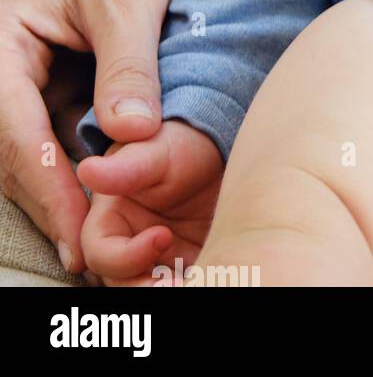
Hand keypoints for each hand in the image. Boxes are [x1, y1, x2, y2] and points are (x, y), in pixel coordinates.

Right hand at [0, 0, 184, 276]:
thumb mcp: (131, 1)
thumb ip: (128, 72)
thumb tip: (129, 144)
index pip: (14, 129)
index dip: (47, 186)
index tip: (80, 231)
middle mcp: (1, 53)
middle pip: (15, 144)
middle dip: (51, 195)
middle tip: (89, 251)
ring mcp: (28, 61)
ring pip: (38, 138)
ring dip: (66, 180)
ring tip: (101, 233)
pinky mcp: (59, 64)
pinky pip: (62, 118)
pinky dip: (83, 152)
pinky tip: (113, 183)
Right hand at [78, 121, 222, 285]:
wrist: (219, 154)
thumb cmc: (180, 146)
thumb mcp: (157, 153)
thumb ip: (126, 166)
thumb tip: (88, 171)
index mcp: (108, 220)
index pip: (100, 252)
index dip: (125, 256)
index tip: (163, 236)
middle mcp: (124, 245)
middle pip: (121, 282)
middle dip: (147, 287)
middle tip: (178, 283)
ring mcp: (152, 261)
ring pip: (148, 288)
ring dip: (167, 290)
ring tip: (198, 282)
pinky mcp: (180, 268)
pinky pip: (179, 284)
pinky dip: (192, 283)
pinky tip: (212, 278)